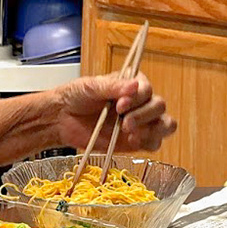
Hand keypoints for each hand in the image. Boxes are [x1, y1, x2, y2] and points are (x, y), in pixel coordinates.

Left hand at [55, 73, 175, 153]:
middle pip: (159, 106)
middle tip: (125, 122)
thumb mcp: (91, 86)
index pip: (147, 89)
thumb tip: (135, 84)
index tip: (121, 105)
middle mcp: (141, 102)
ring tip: (130, 133)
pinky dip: (148, 142)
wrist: (61, 119)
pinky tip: (132, 141)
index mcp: (132, 84)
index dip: (138, 98)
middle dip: (144, 115)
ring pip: (165, 125)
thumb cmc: (75, 96)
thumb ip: (113, 86)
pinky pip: (154, 143)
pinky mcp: (136, 142)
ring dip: (152, 129)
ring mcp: (141, 123)